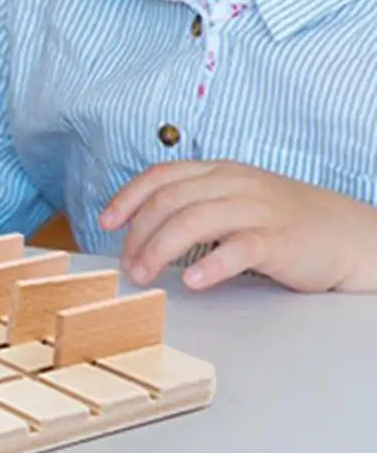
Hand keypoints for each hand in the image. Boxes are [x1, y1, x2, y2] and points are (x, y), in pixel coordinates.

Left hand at [103, 160, 376, 292]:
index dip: (128, 198)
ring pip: (194, 221)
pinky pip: (237, 248)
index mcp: (218, 172)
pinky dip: (209, 264)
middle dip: (139, 233)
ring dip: (160, 250)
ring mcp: (257, 209)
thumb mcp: (233, 199)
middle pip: (169, 201)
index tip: (105, 223)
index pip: (161, 176)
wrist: (348, 233)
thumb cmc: (281, 220)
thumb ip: (193, 206)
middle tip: (127, 265)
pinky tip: (191, 280)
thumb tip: (141, 231)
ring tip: (145, 275)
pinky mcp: (278, 240)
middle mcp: (233, 184)